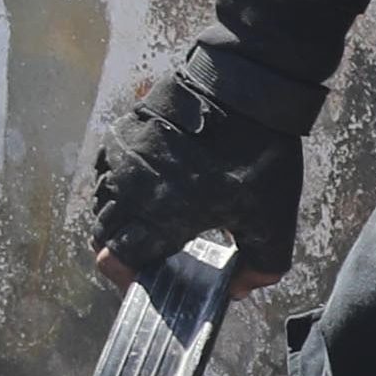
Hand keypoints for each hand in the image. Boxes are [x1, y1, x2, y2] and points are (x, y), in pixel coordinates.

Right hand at [84, 40, 320, 291]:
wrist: (245, 86)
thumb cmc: (258, 155)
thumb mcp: (274, 218)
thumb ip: (263, 264)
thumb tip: (241, 289)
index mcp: (161, 217)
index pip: (113, 259)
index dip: (125, 276)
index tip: (144, 276)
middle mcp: (131, 190)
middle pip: (102, 234)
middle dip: (120, 249)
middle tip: (149, 250)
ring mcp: (123, 159)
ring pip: (101, 202)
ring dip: (117, 217)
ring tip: (147, 217)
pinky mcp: (124, 132)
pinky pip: (104, 170)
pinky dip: (115, 185)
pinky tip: (142, 184)